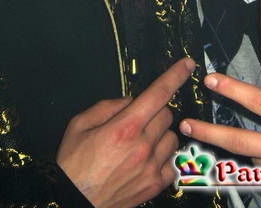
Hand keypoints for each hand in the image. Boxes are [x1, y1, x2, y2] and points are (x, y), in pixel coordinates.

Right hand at [57, 58, 194, 207]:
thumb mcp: (78, 126)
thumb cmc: (73, 165)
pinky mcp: (155, 185)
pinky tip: (147, 160)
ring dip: (161, 134)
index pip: (158, 94)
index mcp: (124, 127)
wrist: (75, 201)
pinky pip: (172, 162)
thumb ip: (106, 107)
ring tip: (140, 142)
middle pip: (167, 114)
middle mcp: (143, 146)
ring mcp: (151, 167)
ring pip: (173, 136)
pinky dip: (163, 157)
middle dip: (154, 111)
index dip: (175, 76)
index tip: (187, 65)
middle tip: (136, 120)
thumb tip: (128, 101)